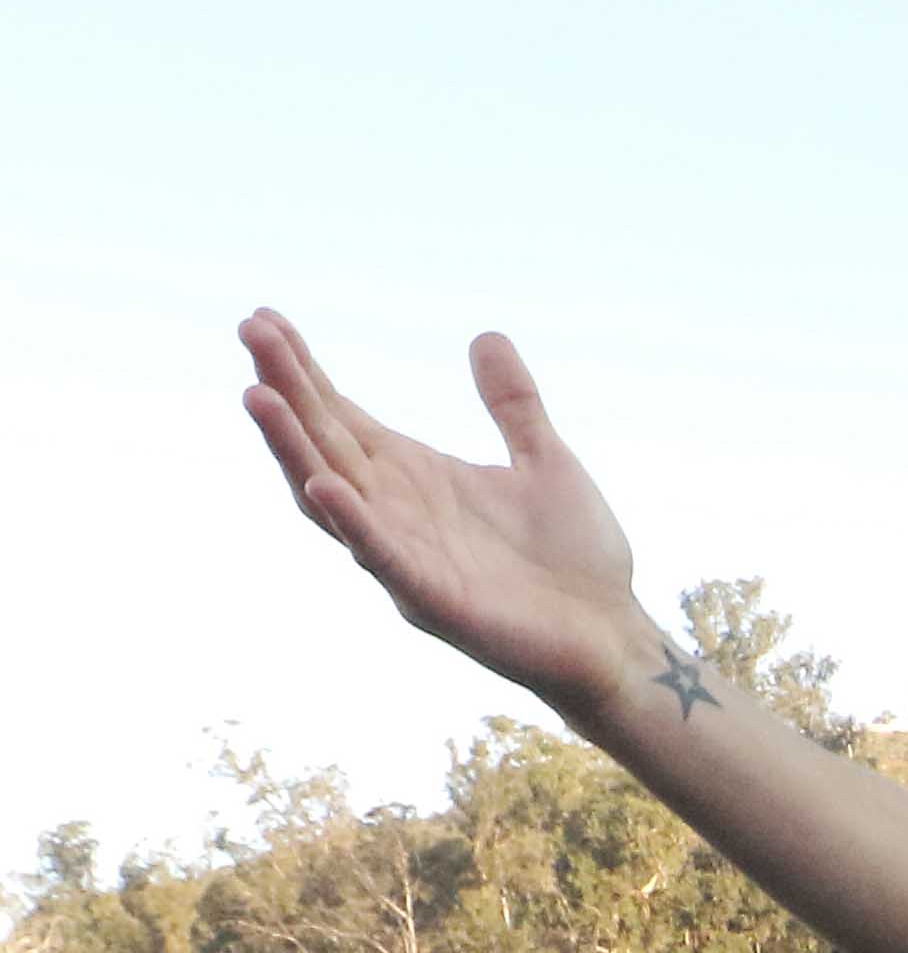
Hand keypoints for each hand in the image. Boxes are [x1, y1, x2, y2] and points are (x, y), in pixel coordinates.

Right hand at [238, 316, 649, 718]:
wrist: (612, 633)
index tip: (264, 319)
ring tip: (258, 396)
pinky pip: (383, 559)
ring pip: (331, 498)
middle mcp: (397, 512)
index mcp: (416, 477)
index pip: (342, 416)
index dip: (303, 372)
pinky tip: (324, 488)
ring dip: (293, 450)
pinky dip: (354, 525)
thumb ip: (513, 403)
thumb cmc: (575, 556)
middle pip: (323, 444)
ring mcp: (407, 558)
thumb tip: (486, 336)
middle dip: (286, 391)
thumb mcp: (546, 460)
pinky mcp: (434, 602)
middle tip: (250, 330)